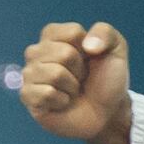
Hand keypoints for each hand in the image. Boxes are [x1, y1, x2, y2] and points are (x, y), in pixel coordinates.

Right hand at [19, 22, 133, 143]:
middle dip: (80, 70)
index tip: (89, 59)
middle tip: (81, 78)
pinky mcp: (27, 95)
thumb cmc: (106, 79)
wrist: (106, 111)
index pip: (72, 33)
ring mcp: (29, 73)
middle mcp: (37, 51)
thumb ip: (105, 32)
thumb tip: (87, 45)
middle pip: (63, 53)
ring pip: (54, 74)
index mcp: (54, 35)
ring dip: (72, 87)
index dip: (88, 49)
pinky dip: (61, 101)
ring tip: (72, 90)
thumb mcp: (116, 48)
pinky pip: (45, 93)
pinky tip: (62, 102)